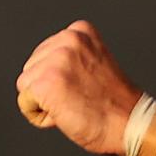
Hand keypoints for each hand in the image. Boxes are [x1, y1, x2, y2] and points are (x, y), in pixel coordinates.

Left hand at [16, 20, 140, 154]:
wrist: (130, 124)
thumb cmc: (114, 103)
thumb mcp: (94, 62)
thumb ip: (70, 56)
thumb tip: (43, 66)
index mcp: (80, 31)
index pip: (44, 54)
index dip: (61, 76)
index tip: (85, 84)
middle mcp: (68, 40)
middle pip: (32, 68)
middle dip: (49, 88)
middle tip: (81, 97)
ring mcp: (56, 60)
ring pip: (26, 85)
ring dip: (46, 102)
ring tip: (76, 104)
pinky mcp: (45, 83)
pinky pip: (26, 103)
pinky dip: (41, 116)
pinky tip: (67, 113)